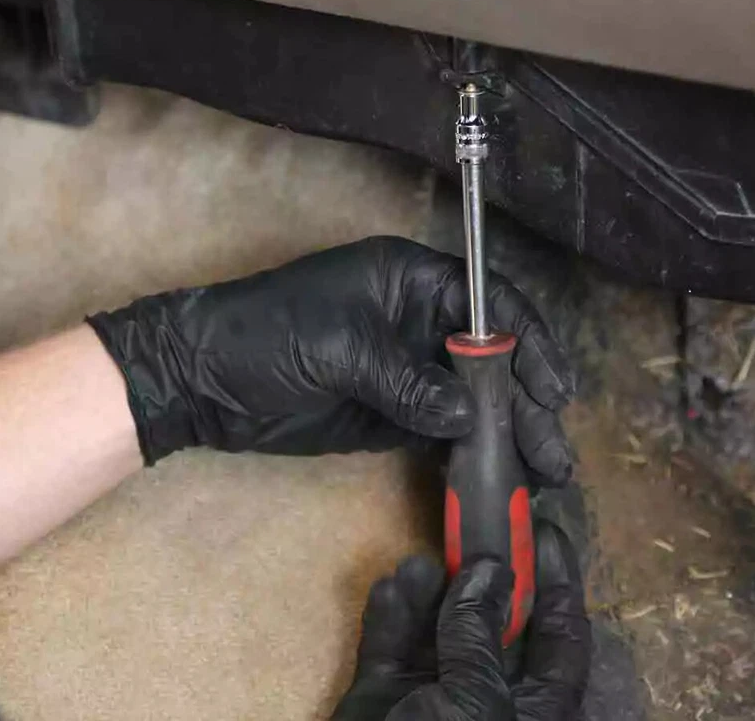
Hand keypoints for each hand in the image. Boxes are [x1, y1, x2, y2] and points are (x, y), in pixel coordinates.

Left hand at [87, 236, 574, 476]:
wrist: (200, 383)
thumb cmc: (265, 336)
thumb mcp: (338, 348)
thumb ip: (406, 381)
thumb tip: (467, 415)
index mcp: (409, 280)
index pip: (488, 303)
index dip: (528, 342)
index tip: (554, 387)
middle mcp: (418, 320)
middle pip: (489, 358)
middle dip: (525, 402)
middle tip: (554, 451)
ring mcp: (406, 369)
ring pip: (472, 399)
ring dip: (506, 432)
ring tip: (542, 472)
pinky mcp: (392, 413)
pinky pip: (442, 430)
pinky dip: (469, 451)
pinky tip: (497, 474)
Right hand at [333, 521, 590, 720]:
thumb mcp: (475, 706)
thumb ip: (480, 637)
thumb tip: (488, 574)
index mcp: (536, 713)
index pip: (563, 639)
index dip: (559, 582)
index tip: (543, 527)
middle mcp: (489, 703)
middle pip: (497, 625)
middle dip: (485, 575)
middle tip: (476, 522)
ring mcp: (431, 704)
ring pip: (437, 631)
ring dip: (433, 592)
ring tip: (427, 557)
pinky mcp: (380, 704)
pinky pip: (389, 650)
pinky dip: (391, 615)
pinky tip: (396, 583)